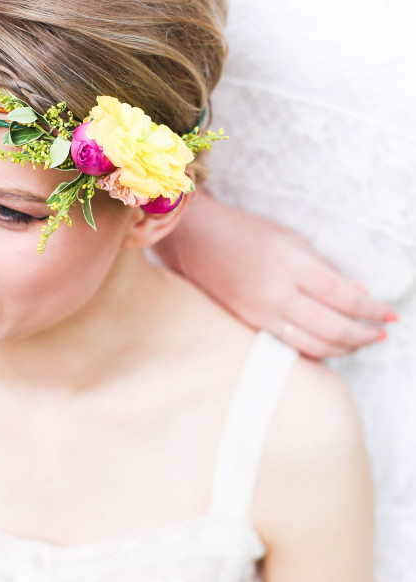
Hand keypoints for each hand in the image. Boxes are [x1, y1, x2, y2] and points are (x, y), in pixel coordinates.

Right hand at [155, 191, 395, 358]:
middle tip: (380, 333)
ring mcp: (260, 312)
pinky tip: (328, 346)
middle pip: (334, 328)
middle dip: (364, 335)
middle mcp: (277, 293)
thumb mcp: (291, 239)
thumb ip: (324, 269)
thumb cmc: (244, 231)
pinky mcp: (248, 324)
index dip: (373, 311)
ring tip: (360, 342)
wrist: (193, 238)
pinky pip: (290, 347)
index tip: (389, 315)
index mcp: (292, 264)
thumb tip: (359, 294)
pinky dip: (315, 350)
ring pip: (314, 345)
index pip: (346, 298)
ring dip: (343, 348)